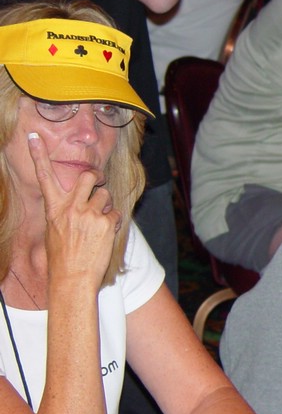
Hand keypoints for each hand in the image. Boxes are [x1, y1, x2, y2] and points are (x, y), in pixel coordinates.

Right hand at [27, 132, 118, 290]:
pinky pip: (116, 213)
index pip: (44, 177)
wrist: (73, 277)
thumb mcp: (56, 229)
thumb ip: (65, 211)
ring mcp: (89, 214)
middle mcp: (71, 208)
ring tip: (99, 222)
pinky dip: (114, 221)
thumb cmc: (63, 256)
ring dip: (106, 204)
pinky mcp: (106, 223)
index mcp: (54, 208)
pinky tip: (106, 234)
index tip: (33, 136)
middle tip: (98, 181)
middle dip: (96, 176)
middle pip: (87, 176)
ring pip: (105, 195)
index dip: (39, 155)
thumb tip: (77, 202)